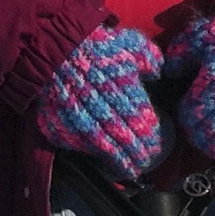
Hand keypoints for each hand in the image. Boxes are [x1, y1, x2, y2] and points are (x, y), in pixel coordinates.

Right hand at [35, 25, 167, 179]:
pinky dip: (87, 153)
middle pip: (126, 144)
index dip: (150, 143)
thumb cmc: (98, 45)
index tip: (155, 150)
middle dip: (136, 157)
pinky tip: (95, 156)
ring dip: (115, 162)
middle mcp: (106, 116)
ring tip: (124, 170)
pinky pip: (76, 145)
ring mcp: (82, 124)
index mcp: (127, 99)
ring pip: (103, 150)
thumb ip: (149, 58)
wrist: (57, 47)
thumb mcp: (130, 44)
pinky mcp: (60, 127)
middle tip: (142, 165)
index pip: (143, 129)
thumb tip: (157, 73)